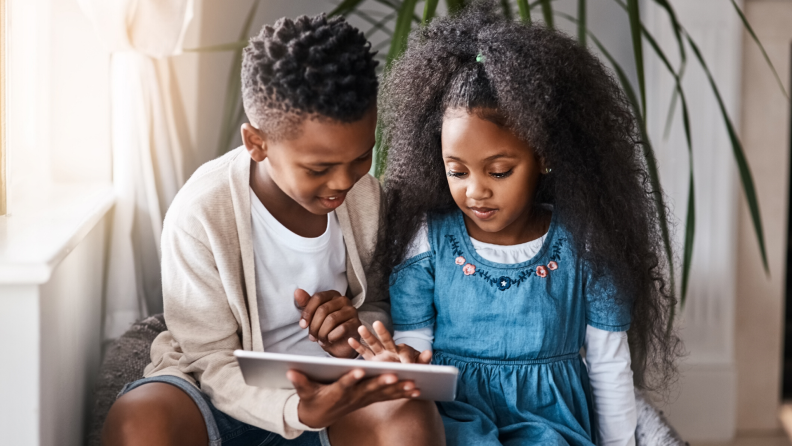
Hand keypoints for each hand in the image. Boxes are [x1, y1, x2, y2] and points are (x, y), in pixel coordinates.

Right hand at [287, 368, 419, 427]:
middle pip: (368, 389)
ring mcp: (362, 400)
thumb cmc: (311, 398)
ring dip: (398, 389)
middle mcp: (351, 397)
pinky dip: (402, 393)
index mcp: (335, 392)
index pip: (343, 384)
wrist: (318, 416)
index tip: (359, 370)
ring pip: (382, 394)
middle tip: (394, 376)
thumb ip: (299, 380)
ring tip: (413, 383)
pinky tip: (417, 390)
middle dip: (381, 382)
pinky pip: (387, 397)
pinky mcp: (369, 400)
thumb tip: (290, 371)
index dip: (351, 378)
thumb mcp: (303, 390)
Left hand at [295, 289, 359, 357]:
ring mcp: (351, 311)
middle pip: (323, 309)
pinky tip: (330, 340)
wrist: (339, 344)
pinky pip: (341, 328)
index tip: (302, 325)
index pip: (317, 298)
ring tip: (320, 339)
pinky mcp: (356, 324)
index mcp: (332, 295)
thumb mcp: (313, 316)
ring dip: (322, 333)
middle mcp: (343, 300)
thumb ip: (306, 304)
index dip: (307, 312)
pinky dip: (332, 337)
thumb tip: (297, 292)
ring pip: (331, 319)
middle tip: (312, 336)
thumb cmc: (326, 328)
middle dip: (314, 326)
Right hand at [348, 321, 432, 363]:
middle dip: (382, 333)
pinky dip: (358, 346)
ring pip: (373, 344)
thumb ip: (423, 360)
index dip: (407, 359)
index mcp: (404, 353)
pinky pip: (364, 353)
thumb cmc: (413, 369)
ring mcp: (381, 355)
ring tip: (361, 328)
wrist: (405, 376)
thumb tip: (428, 352)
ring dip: (367, 336)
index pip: (405, 353)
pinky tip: (351, 340)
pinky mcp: (373, 361)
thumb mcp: (419, 366)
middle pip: (387, 340)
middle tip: (377, 323)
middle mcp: (391, 351)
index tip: (408, 366)